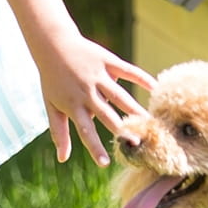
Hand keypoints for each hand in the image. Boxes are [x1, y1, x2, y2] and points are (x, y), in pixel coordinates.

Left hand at [38, 32, 155, 165]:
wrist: (52, 44)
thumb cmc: (52, 80)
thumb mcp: (52, 107)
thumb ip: (59, 133)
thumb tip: (62, 159)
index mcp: (74, 106)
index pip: (86, 132)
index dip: (95, 148)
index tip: (105, 164)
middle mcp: (87, 93)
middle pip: (107, 115)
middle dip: (121, 129)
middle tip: (136, 143)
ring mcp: (98, 76)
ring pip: (120, 95)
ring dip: (135, 108)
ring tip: (149, 121)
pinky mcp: (107, 61)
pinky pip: (127, 70)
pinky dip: (142, 78)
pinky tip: (155, 87)